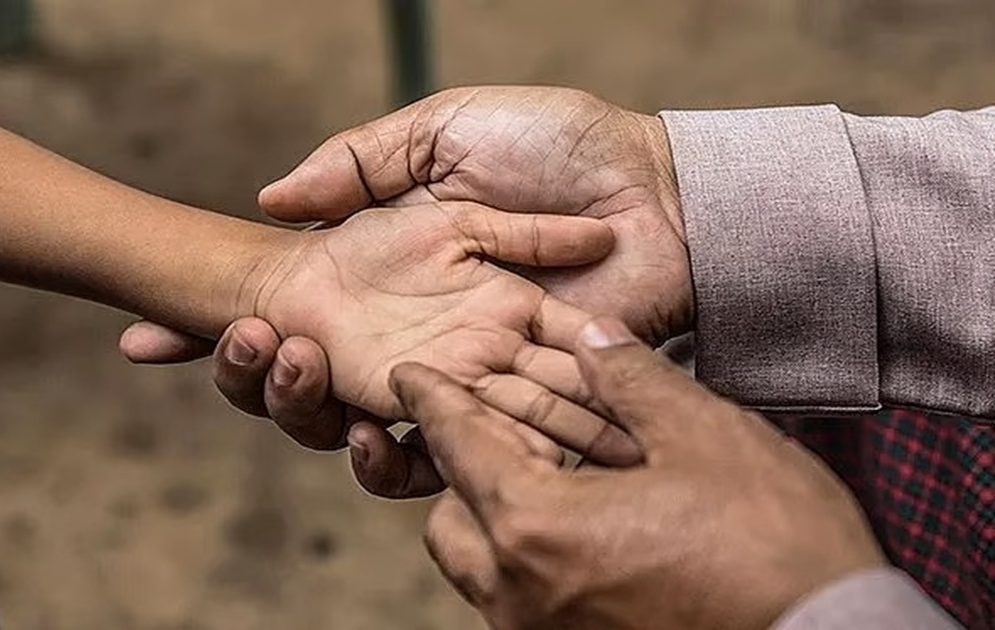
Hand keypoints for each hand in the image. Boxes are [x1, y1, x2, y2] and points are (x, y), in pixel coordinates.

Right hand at [123, 86, 679, 491]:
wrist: (655, 190)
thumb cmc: (557, 146)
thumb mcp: (442, 131)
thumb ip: (358, 163)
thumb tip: (271, 201)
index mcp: (383, 270)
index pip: (281, 308)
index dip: (213, 330)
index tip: (139, 341)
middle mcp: (407, 331)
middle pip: (304, 385)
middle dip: (251, 379)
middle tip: (250, 342)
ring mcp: (456, 374)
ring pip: (359, 430)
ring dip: (307, 418)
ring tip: (300, 375)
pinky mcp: (509, 407)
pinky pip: (449, 452)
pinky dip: (403, 452)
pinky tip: (369, 426)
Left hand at [394, 318, 885, 629]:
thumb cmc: (773, 544)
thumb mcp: (704, 435)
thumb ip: (631, 379)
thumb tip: (592, 336)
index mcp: (538, 528)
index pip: (457, 449)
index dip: (431, 402)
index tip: (409, 376)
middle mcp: (523, 591)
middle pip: (448, 522)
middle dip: (458, 473)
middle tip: (503, 432)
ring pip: (482, 569)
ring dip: (495, 520)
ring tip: (549, 478)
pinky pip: (523, 599)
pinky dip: (531, 557)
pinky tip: (586, 529)